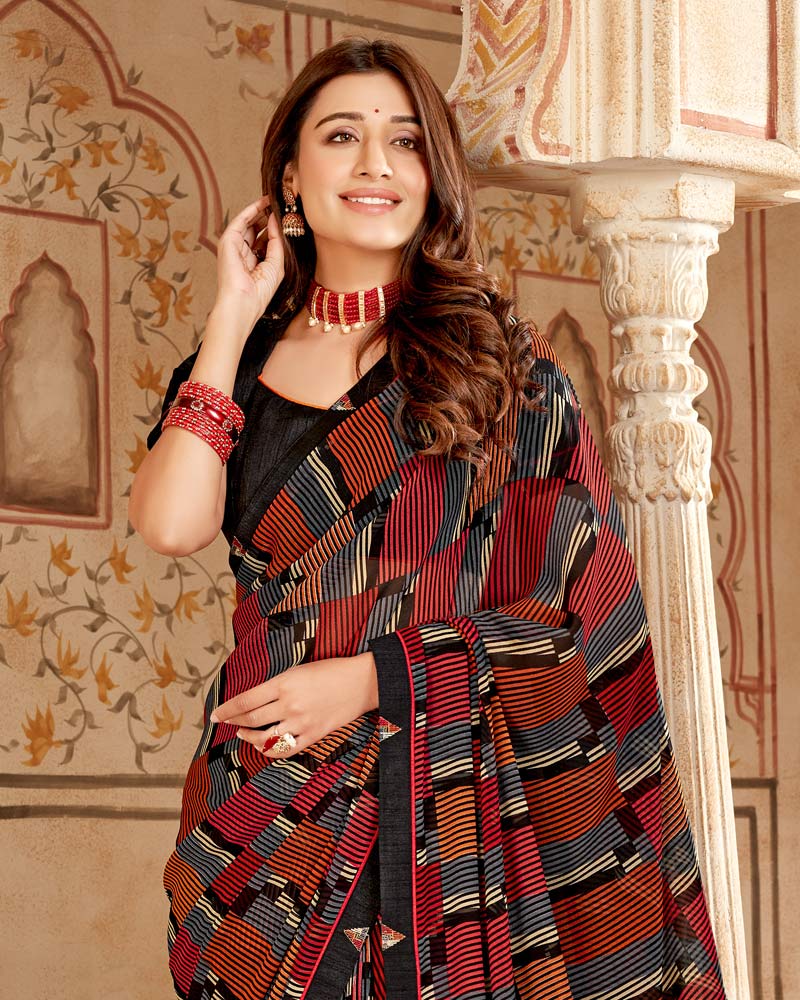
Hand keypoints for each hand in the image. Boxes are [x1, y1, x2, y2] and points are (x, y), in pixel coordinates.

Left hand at [208, 653, 378, 758]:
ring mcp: (301, 722)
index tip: (215, 715)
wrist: (361, 682)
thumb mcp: (298, 670)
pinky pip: (285, 750)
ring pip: (264, 738)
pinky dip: (269, 750)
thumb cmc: (330, 670)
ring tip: (242, 733)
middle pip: (251, 719)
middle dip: (233, 722)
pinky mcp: (313, 735)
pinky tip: (262, 746)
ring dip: (248, 737)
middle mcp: (289, 704)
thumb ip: (276, 685)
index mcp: (284, 683)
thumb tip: (254, 699)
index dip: (226, 710)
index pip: (245, 701)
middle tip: (225, 722)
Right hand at [215, 193, 284, 327]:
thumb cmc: (259, 291)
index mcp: (254, 261)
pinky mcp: (227, 241)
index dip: (275, 227)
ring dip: (260, 210)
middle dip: (268, 216)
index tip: (288, 216)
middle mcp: (243, 252)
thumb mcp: (276, 263)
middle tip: (281, 204)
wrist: (243, 302)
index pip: (265, 239)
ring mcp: (234, 246)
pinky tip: (263, 203)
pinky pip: (241, 220)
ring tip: (274, 199)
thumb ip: (276, 241)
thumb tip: (276, 219)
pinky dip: (251, 210)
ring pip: (248, 222)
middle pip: (256, 228)